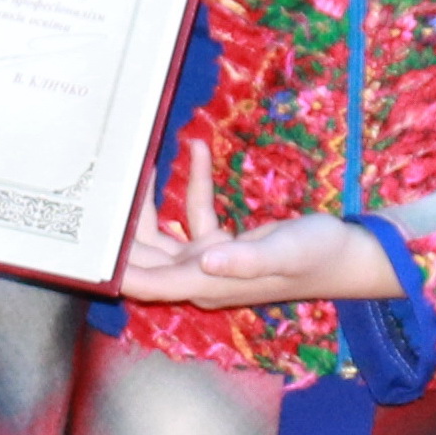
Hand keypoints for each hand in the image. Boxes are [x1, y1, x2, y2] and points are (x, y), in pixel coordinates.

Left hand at [112, 138, 405, 310]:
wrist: (350, 256)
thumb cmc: (320, 257)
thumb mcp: (286, 253)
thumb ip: (246, 259)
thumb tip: (206, 260)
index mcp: (207, 283)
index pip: (144, 282)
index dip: (112, 268)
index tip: (86, 242)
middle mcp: (200, 276)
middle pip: (142, 257)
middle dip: (120, 225)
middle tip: (105, 184)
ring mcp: (209, 262)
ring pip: (161, 235)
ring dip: (150, 201)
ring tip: (143, 161)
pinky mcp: (222, 246)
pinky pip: (196, 214)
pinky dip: (195, 186)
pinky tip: (199, 152)